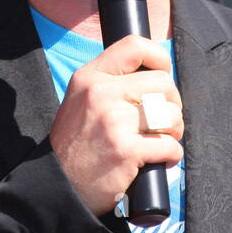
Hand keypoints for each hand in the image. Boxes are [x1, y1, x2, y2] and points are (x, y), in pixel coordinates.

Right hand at [49, 34, 183, 215]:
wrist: (57, 185)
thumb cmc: (76, 144)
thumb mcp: (81, 100)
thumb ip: (111, 84)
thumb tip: (157, 78)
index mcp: (90, 77)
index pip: (134, 46)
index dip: (159, 58)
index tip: (163, 75)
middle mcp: (101, 93)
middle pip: (162, 83)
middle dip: (172, 104)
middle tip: (163, 121)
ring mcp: (114, 121)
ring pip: (170, 115)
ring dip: (173, 131)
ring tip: (160, 141)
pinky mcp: (126, 150)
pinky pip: (169, 146)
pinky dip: (171, 156)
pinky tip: (159, 161)